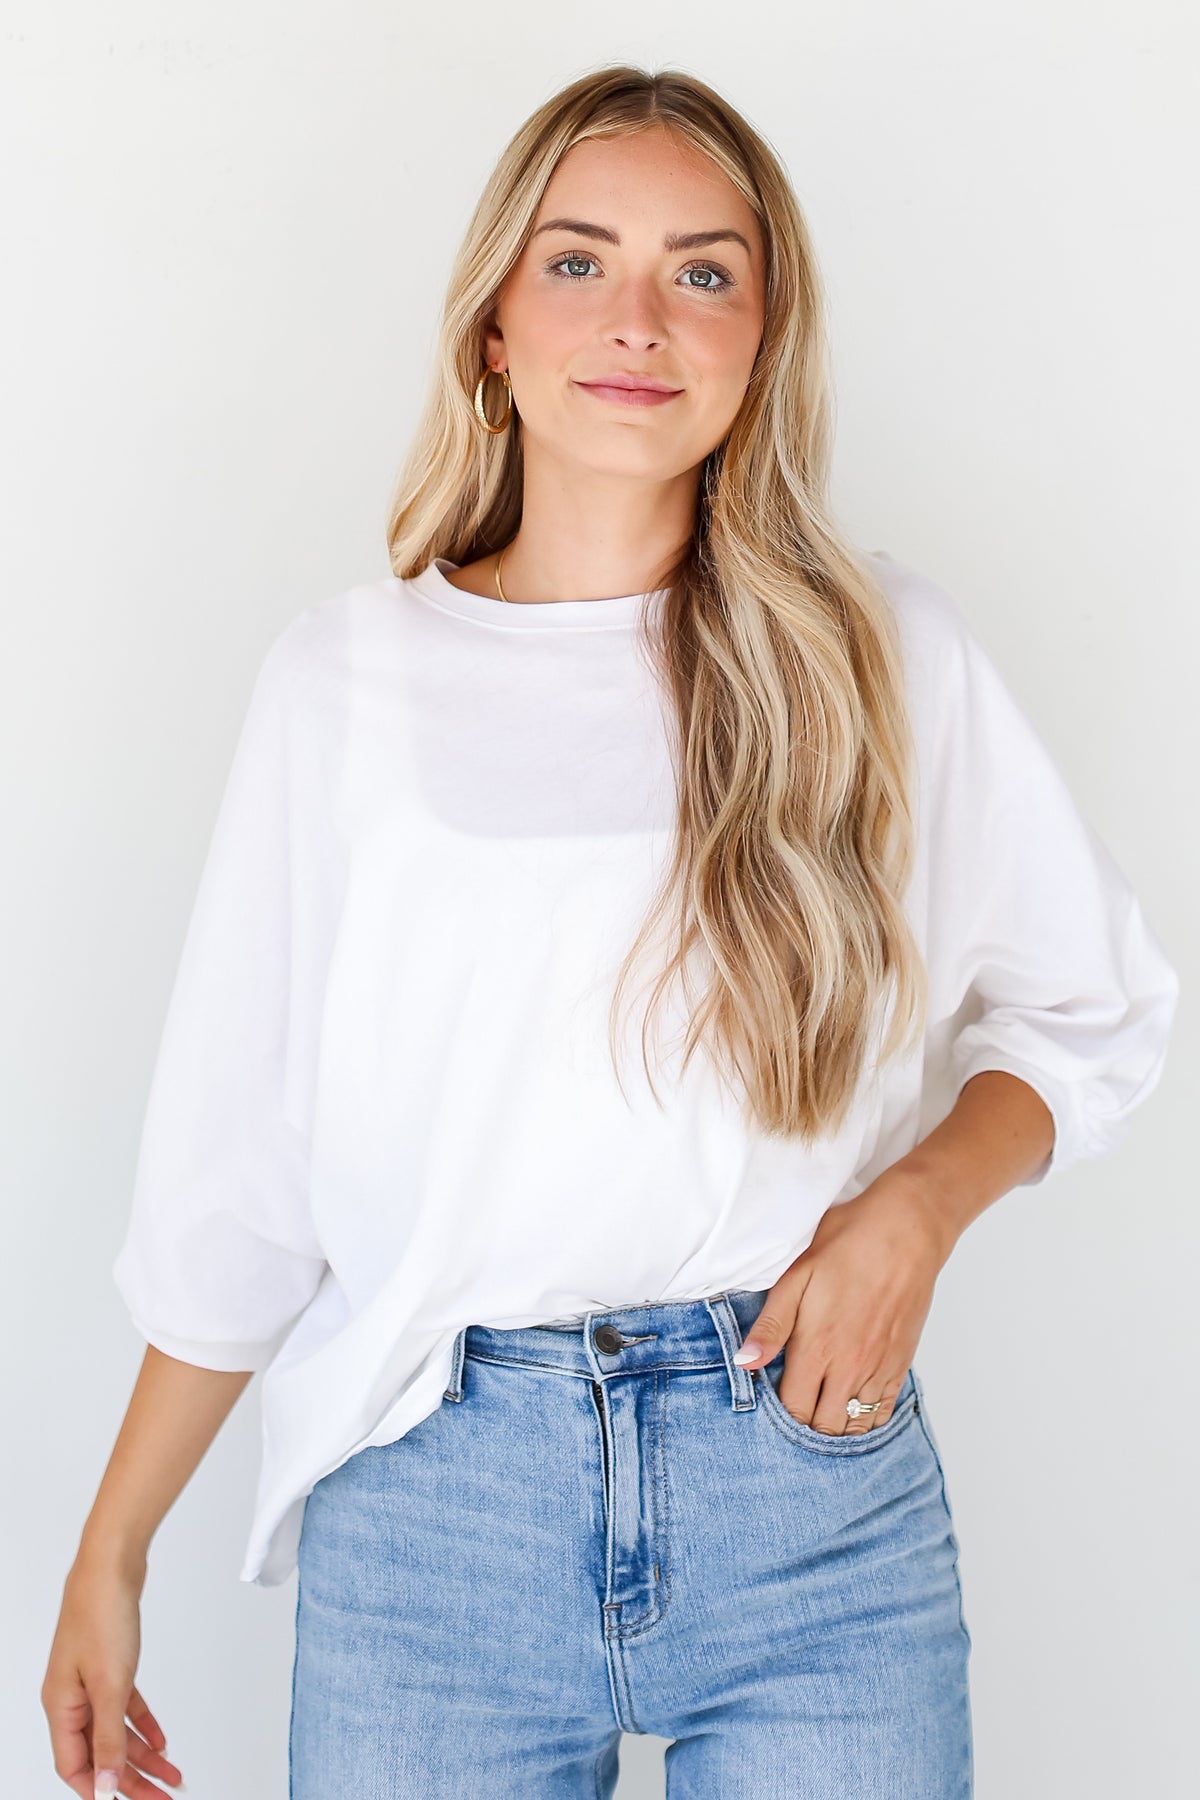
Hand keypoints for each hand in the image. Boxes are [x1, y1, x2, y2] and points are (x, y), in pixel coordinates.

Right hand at [41, 1554, 184, 1798]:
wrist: (111, 1565)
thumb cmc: (101, 1616)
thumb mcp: (109, 1684)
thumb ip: (108, 1738)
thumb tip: (103, 1788)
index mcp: (61, 1707)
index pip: (75, 1767)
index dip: (99, 1791)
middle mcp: (71, 1699)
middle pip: (99, 1754)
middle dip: (131, 1780)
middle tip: (164, 1797)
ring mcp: (90, 1682)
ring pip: (116, 1732)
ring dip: (144, 1756)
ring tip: (173, 1777)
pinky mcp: (110, 1665)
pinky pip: (125, 1707)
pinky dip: (143, 1725)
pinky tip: (162, 1742)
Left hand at [734, 1170, 953, 1434]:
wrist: (906, 1231)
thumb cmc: (847, 1244)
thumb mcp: (796, 1276)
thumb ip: (770, 1326)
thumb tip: (745, 1363)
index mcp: (818, 1347)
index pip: (793, 1409)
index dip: (778, 1413)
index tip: (772, 1399)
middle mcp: (850, 1367)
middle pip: (824, 1427)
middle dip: (805, 1425)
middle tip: (794, 1406)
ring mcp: (879, 1368)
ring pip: (855, 1426)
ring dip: (836, 1426)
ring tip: (821, 1411)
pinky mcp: (901, 1363)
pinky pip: (883, 1413)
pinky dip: (866, 1419)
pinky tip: (852, 1407)